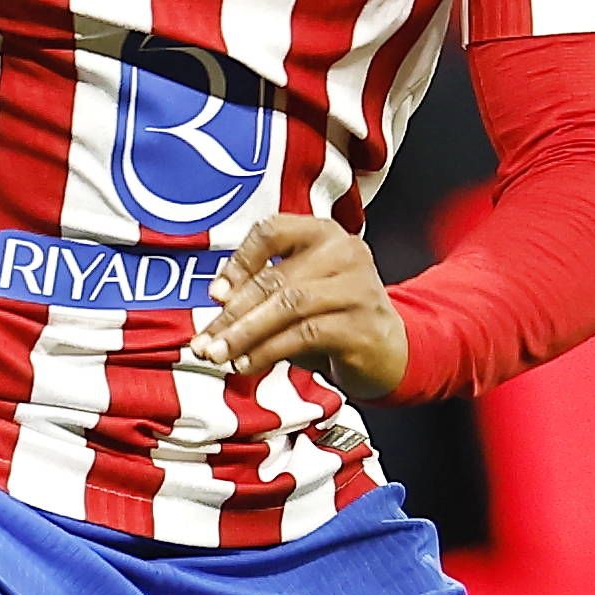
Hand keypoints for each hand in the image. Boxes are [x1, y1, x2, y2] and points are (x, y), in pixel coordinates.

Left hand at [200, 212, 407, 392]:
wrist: (390, 349)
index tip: (215, 295)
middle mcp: (345, 252)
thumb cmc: (334, 316)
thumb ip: (262, 289)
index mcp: (323, 233)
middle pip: (275, 278)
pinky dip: (270, 351)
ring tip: (219, 355)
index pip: (272, 231)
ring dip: (246, 334)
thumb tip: (218, 306)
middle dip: (232, 314)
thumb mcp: (298, 292)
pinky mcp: (362, 325)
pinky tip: (248, 363)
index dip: (239, 262)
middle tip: (204, 342)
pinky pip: (305, 335)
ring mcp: (358, 288)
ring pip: (289, 306)